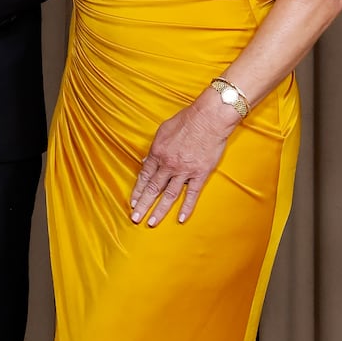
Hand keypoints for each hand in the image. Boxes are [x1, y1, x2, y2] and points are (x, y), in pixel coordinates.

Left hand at [130, 91, 237, 225]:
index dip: (138, 190)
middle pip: (153, 188)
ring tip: (151, 222)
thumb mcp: (163, 130)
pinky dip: (186, 208)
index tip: (133, 202)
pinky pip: (192, 195)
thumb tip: (146, 161)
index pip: (144, 176)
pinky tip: (181, 219)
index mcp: (157, 152)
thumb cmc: (187, 120)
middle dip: (143, 205)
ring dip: (159, 210)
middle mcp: (168, 164)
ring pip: (169, 195)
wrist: (208, 118)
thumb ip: (154, 148)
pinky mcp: (200, 174)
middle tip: (135, 218)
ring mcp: (184, 171)